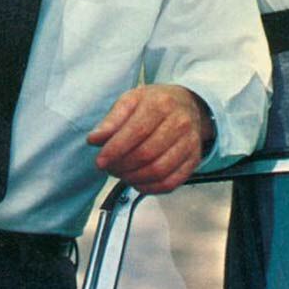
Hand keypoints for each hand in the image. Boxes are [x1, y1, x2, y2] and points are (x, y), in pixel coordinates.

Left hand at [87, 85, 215, 193]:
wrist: (187, 105)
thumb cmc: (156, 103)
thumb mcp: (131, 100)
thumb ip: (111, 120)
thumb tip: (94, 139)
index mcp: (161, 104)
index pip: (136, 132)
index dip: (115, 150)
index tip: (100, 161)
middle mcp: (179, 123)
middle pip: (146, 154)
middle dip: (122, 166)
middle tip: (110, 168)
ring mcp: (190, 143)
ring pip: (158, 171)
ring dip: (134, 178)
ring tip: (122, 174)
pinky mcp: (194, 160)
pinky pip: (171, 183)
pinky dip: (150, 188)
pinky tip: (138, 182)